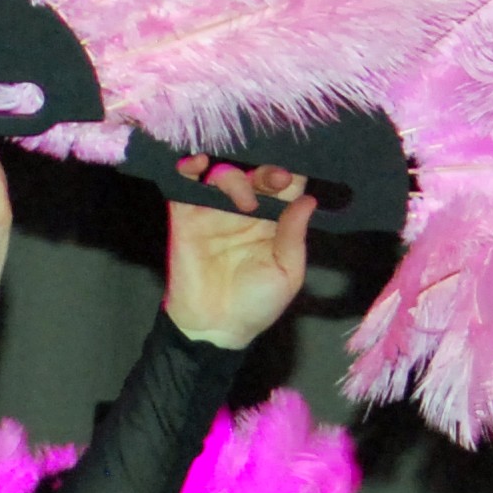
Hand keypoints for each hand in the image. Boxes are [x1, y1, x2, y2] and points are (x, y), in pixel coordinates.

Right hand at [163, 159, 312, 350]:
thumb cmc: (255, 306)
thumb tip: (309, 200)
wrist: (214, 329)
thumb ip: (294, 236)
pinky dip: (188, 167)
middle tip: (274, 181)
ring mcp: (213, 211)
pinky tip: (197, 163)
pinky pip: (184, 183)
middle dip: (266, 170)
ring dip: (233, 177)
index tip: (292, 177)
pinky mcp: (186, 216)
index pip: (284, 185)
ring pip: (222, 173)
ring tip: (243, 202)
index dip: (290, 174)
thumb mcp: (286, 274)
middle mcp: (244, 210)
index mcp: (273, 220)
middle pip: (255, 173)